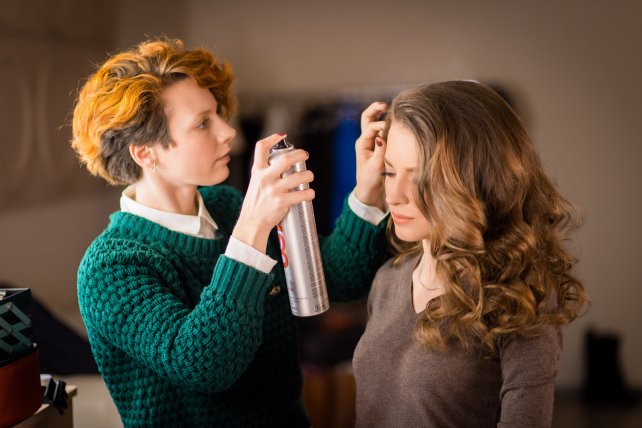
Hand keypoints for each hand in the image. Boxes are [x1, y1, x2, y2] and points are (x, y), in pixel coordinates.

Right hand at [233, 134, 314, 252]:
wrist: (251, 222)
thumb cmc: (256, 203)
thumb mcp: (255, 183)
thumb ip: (266, 173)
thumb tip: (284, 164)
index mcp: (257, 171)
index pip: (261, 148)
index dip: (272, 138)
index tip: (281, 136)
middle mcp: (265, 178)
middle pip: (285, 159)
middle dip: (299, 155)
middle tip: (305, 155)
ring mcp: (273, 190)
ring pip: (298, 177)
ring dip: (308, 175)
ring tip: (310, 176)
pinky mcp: (281, 202)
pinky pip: (301, 194)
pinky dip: (309, 193)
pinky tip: (310, 193)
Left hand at [354, 101, 387, 210]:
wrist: (370, 192)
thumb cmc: (370, 180)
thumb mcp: (376, 166)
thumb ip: (380, 150)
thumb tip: (382, 136)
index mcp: (362, 144)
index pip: (371, 127)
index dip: (381, 125)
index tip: (390, 128)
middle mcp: (366, 140)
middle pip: (368, 118)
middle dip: (375, 109)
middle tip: (386, 104)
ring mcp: (372, 142)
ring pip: (375, 122)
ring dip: (382, 114)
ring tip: (393, 109)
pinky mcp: (380, 146)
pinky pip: (383, 131)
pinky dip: (388, 124)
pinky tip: (397, 122)